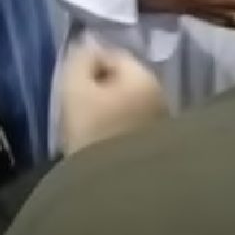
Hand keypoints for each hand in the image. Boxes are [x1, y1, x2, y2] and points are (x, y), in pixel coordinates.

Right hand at [56, 36, 166, 153]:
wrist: (109, 189)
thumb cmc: (89, 131)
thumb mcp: (73, 87)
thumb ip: (80, 57)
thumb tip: (89, 46)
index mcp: (144, 76)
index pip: (112, 55)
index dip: (87, 67)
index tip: (72, 89)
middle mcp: (161, 94)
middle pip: (123, 80)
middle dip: (101, 88)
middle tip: (79, 108)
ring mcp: (163, 122)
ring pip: (130, 104)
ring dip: (112, 109)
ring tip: (91, 128)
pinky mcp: (158, 146)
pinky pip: (134, 126)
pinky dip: (120, 129)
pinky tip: (105, 143)